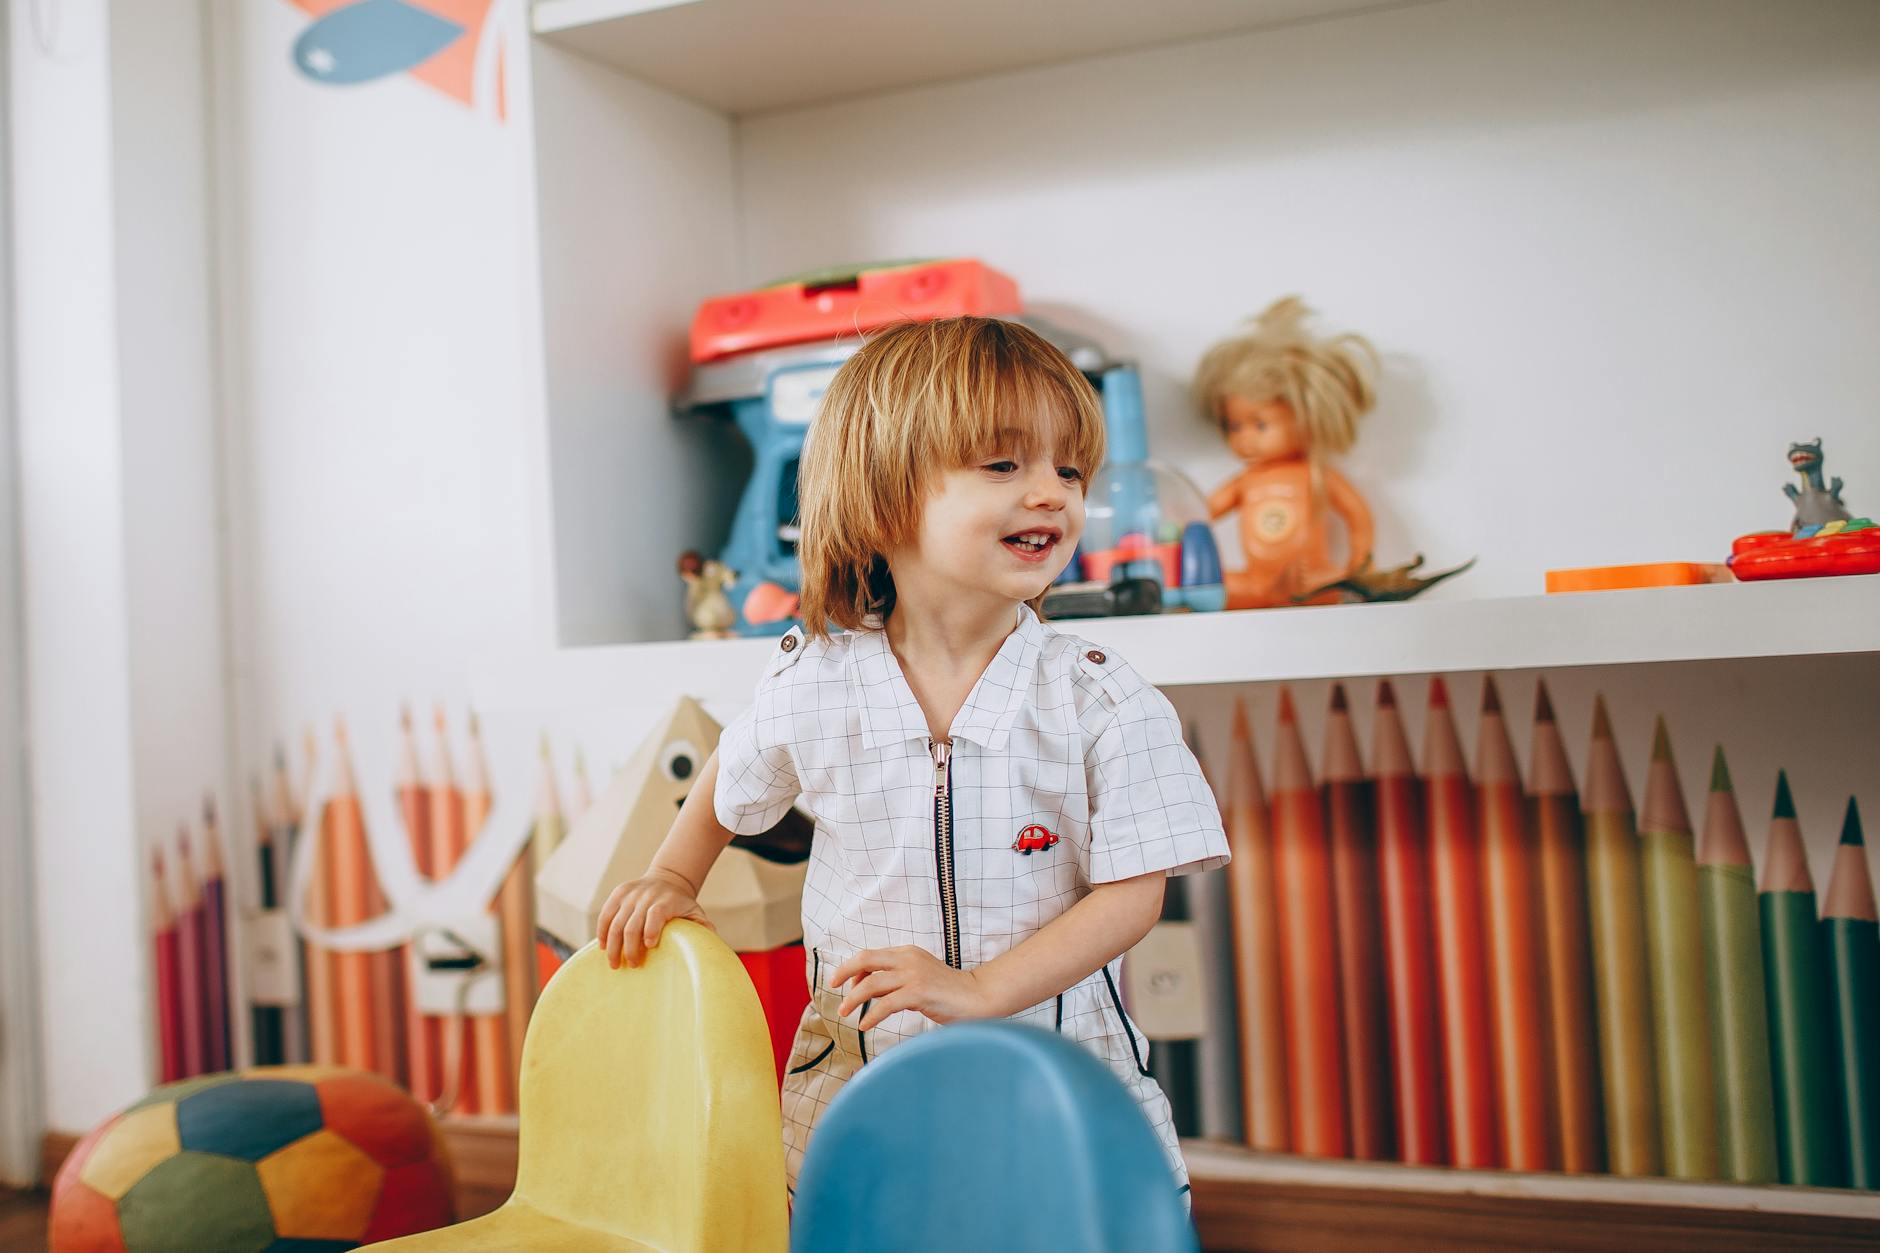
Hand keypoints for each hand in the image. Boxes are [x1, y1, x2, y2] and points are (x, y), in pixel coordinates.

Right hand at [596, 867, 714, 969]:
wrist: (667, 878)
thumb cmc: (681, 903)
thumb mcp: (695, 911)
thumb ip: (702, 926)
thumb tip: (712, 940)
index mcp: (665, 901)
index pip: (655, 914)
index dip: (651, 929)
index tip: (650, 946)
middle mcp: (645, 897)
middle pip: (632, 924)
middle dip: (629, 948)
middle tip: (631, 965)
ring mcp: (629, 895)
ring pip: (615, 922)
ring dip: (613, 945)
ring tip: (614, 963)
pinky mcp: (617, 894)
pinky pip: (605, 914)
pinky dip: (602, 931)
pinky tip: (603, 946)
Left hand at [830, 946, 997, 1029]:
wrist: (979, 996)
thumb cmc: (950, 991)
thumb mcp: (919, 978)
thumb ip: (897, 980)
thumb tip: (870, 990)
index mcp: (908, 953)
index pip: (871, 955)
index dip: (854, 969)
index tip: (847, 984)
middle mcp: (908, 959)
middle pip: (865, 959)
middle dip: (844, 972)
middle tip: (833, 986)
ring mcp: (914, 975)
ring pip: (871, 983)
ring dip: (853, 999)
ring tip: (844, 1012)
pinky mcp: (919, 993)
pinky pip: (885, 1004)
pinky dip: (870, 1015)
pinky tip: (864, 1025)